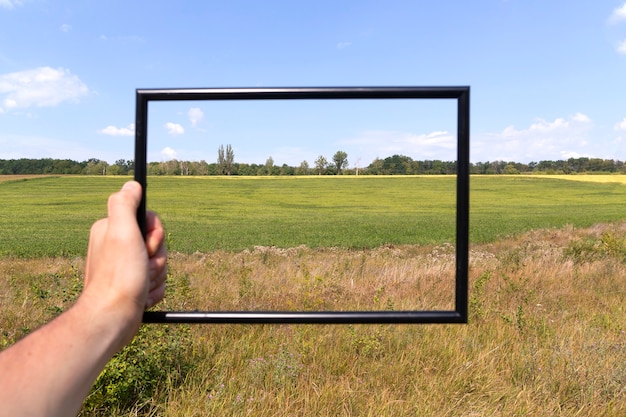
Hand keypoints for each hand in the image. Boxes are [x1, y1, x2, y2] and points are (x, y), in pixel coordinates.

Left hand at [81, 181, 166, 348]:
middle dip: (158, 257)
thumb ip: (125, 204)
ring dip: (157, 275)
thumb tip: (132, 184)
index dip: (155, 233)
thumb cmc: (118, 277)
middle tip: (143, 267)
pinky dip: (155, 290)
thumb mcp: (122, 232)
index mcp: (113, 230)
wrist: (112, 318)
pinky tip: (142, 296)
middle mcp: (117, 247)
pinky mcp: (133, 285)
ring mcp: (125, 267)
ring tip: (141, 285)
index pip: (150, 220)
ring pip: (159, 263)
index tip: (145, 245)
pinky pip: (157, 282)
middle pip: (157, 242)